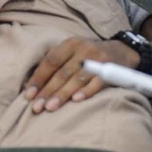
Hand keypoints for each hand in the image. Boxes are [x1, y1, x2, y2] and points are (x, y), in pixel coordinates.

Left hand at [23, 37, 137, 112]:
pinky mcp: (110, 69)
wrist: (122, 51)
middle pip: (62, 72)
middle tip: (37, 107)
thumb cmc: (89, 55)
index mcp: (70, 44)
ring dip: (63, 94)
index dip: (39, 78)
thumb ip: (56, 64)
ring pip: (77, 79)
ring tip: (50, 107)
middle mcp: (83, 49)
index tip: (29, 95)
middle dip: (48, 91)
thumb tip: (33, 86)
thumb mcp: (73, 51)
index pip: (50, 61)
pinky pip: (97, 82)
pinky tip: (76, 100)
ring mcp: (98, 59)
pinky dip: (86, 91)